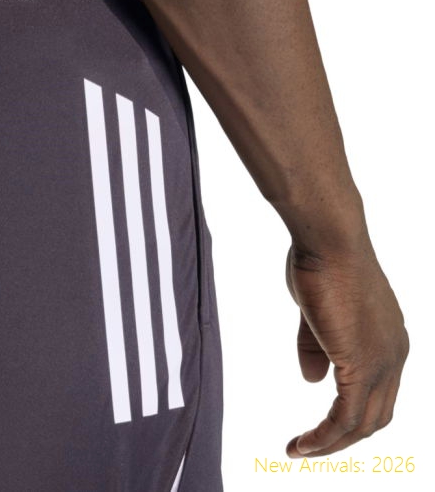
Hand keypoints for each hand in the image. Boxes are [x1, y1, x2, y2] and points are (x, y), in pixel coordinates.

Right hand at [284, 239, 408, 457]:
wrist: (330, 241)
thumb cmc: (321, 264)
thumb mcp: (316, 312)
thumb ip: (316, 347)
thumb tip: (313, 381)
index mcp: (387, 340)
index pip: (376, 390)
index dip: (350, 412)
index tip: (320, 422)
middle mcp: (394, 355)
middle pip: (376, 415)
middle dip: (343, 436)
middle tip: (311, 445)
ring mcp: (382, 361)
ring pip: (363, 423)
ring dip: (331, 444)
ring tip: (299, 451)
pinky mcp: (361, 363)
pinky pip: (345, 416)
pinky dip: (325, 437)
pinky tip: (302, 444)